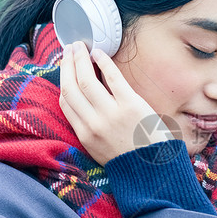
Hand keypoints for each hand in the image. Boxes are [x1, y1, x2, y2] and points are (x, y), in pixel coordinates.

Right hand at [59, 41, 173, 165]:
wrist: (154, 171)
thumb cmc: (131, 159)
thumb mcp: (101, 149)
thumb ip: (90, 130)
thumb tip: (85, 107)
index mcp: (85, 135)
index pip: (66, 102)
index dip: (62, 81)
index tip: (63, 68)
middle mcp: (93, 123)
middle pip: (71, 87)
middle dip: (67, 65)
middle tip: (68, 49)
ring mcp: (111, 114)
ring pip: (87, 80)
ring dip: (80, 59)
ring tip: (80, 46)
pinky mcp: (130, 105)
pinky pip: (113, 78)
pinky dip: (103, 63)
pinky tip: (99, 53)